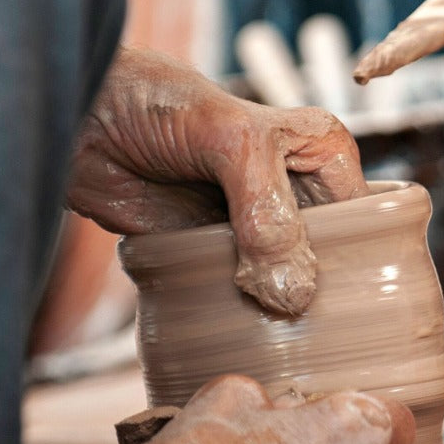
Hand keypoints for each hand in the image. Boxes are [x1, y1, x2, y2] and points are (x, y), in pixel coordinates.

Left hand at [67, 46, 366, 313]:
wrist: (79, 118)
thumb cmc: (162, 105)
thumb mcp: (232, 146)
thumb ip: (268, 216)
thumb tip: (295, 296)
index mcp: (323, 154)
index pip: (364, 218)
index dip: (355, 259)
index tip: (340, 301)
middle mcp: (297, 191)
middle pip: (329, 257)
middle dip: (317, 292)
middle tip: (305, 329)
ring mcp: (254, 226)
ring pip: (285, 283)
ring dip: (276, 310)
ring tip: (276, 337)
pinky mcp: (212, 253)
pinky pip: (238, 296)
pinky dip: (236, 314)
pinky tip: (235, 328)